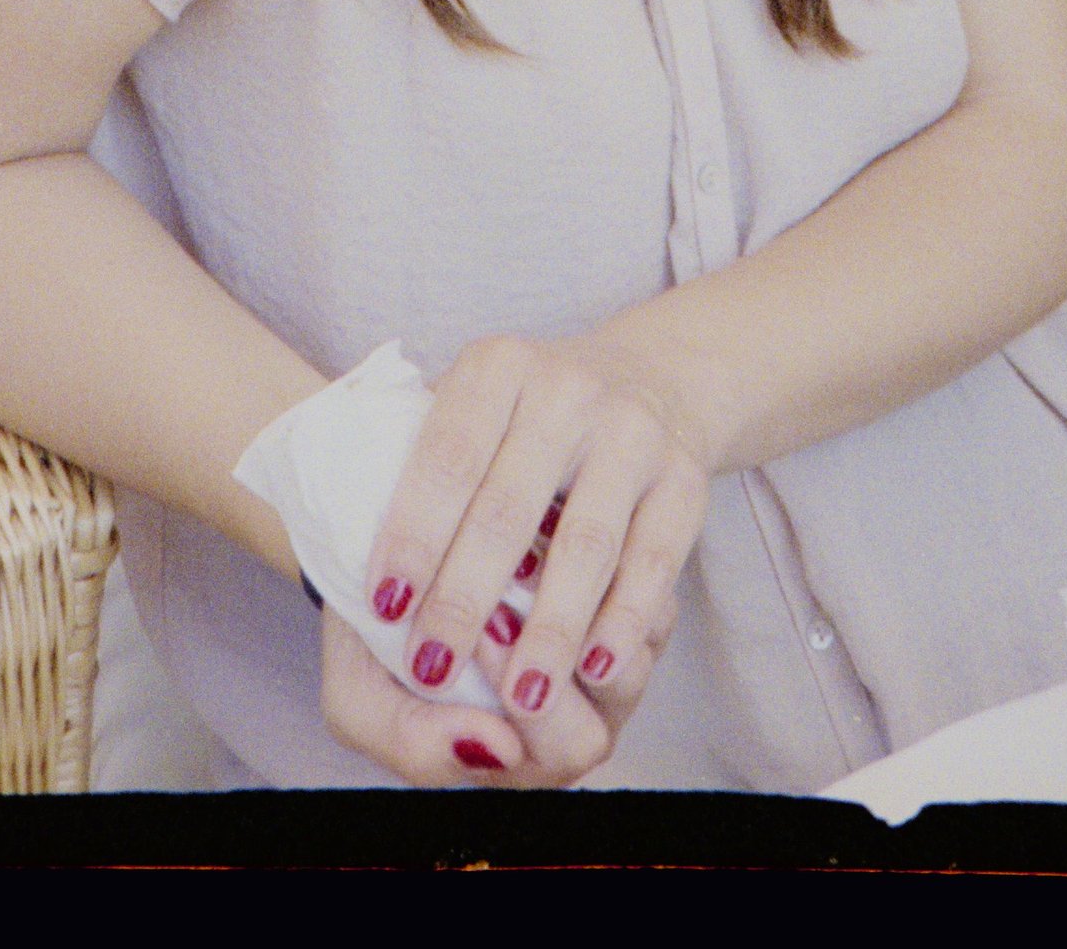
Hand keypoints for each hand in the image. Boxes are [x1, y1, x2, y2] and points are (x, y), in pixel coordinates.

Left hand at [356, 330, 708, 779]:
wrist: (653, 379)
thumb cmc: (531, 421)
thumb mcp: (477, 411)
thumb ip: (431, 474)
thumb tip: (381, 583)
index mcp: (497, 366)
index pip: (444, 456)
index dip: (412, 533)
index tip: (384, 606)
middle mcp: (565, 388)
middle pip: (506, 508)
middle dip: (464, 599)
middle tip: (430, 670)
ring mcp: (631, 431)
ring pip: (584, 544)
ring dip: (548, 630)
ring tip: (518, 699)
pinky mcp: (684, 479)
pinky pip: (652, 561)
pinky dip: (623, 621)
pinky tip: (594, 671)